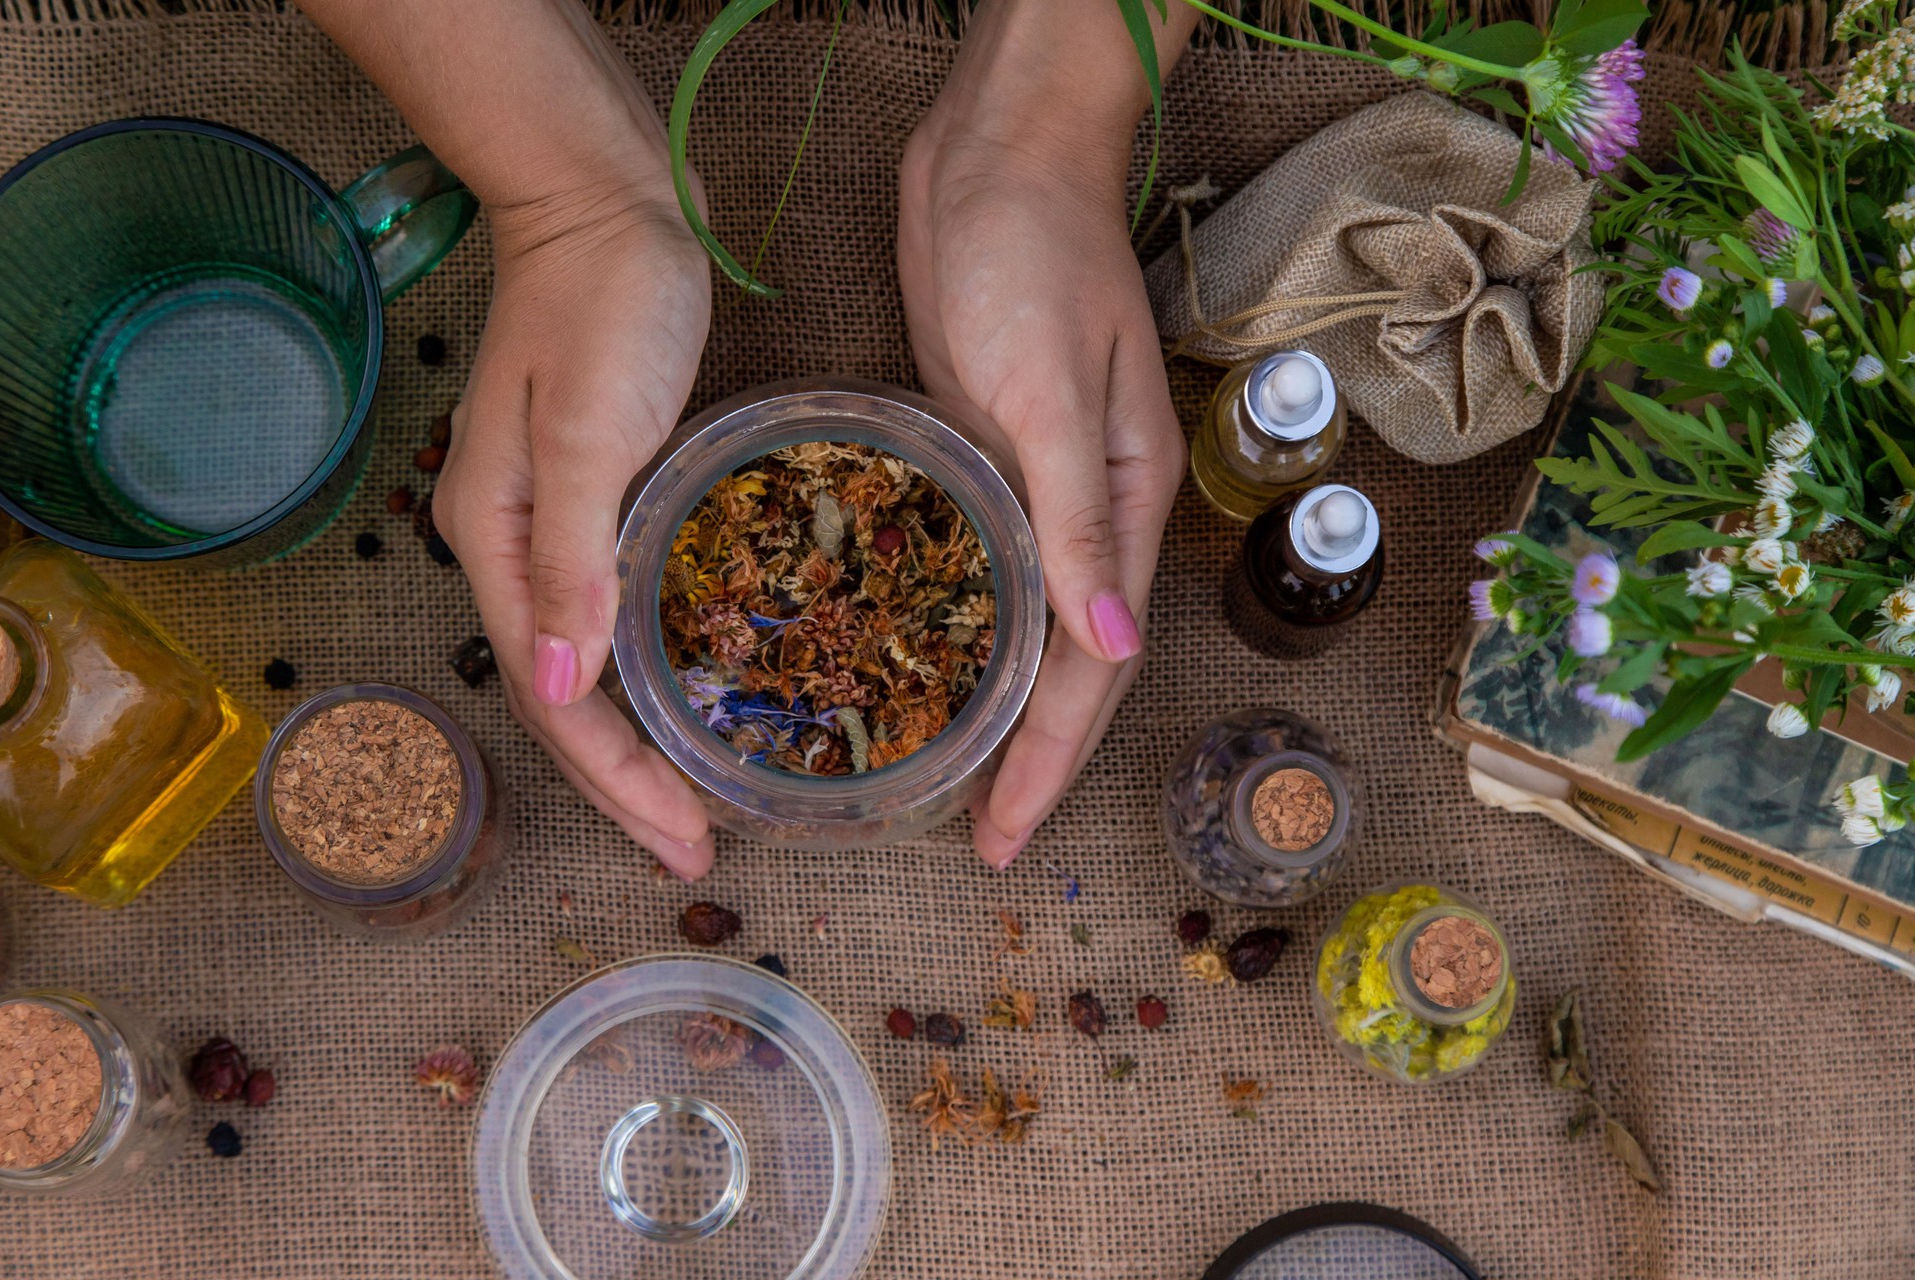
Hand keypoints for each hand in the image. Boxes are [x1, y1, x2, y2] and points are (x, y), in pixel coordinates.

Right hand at [433, 188, 716, 877]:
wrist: (603, 197)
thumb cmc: (603, 304)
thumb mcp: (590, 434)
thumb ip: (575, 562)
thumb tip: (568, 688)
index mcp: (500, 539)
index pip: (557, 699)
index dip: (619, 782)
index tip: (686, 844)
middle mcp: (513, 543)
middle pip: (567, 695)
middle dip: (629, 780)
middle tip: (701, 845)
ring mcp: (551, 517)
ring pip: (590, 659)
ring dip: (639, 733)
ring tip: (698, 794)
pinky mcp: (594, 489)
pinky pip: (615, 607)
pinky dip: (649, 665)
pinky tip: (690, 687)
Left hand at [898, 1, 1192, 868]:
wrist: (998, 153)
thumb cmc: (1036, 259)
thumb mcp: (1055, 392)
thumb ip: (1078, 518)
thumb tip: (1107, 645)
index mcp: (1123, 502)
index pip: (1093, 665)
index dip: (1051, 757)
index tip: (1005, 834)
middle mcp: (1087, 509)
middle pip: (1066, 662)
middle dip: (1027, 756)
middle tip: (976, 837)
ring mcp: (1035, 484)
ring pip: (1022, 622)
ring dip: (994, 703)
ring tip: (949, 776)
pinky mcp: (984, 453)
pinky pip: (979, 566)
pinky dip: (958, 625)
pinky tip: (921, 659)